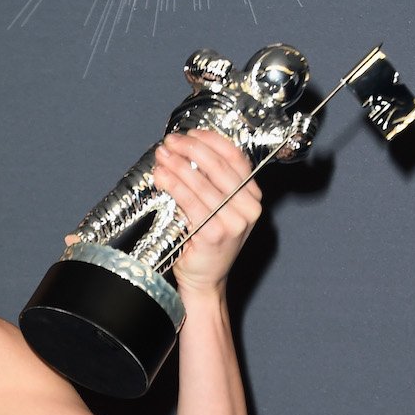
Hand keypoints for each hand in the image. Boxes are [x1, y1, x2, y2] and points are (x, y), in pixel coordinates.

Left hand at [152, 128, 261, 296]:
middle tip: (169, 142)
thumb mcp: (218, 211)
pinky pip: (191, 202)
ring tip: (161, 156)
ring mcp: (234, 221)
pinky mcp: (215, 233)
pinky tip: (162, 177)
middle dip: (190, 149)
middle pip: (218, 167)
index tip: (190, 133)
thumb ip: (211, 186)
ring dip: (178, 165)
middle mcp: (249, 208)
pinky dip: (174, 185)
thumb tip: (185, 155)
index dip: (211, 141)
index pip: (236, 159)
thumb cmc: (206, 245)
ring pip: (202, 183)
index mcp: (253, 198)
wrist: (205, 281)